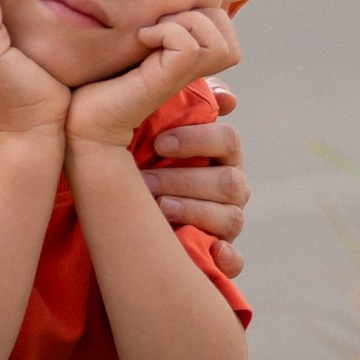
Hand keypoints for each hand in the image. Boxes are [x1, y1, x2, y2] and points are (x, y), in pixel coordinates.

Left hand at [66, 3, 241, 157]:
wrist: (80, 115)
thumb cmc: (102, 78)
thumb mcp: (139, 40)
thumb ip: (163, 23)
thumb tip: (205, 0)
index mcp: (191, 66)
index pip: (227, 39)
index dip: (217, 14)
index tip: (185, 11)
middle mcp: (193, 78)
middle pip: (230, 43)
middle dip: (202, 16)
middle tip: (161, 23)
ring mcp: (182, 83)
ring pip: (222, 46)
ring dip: (188, 22)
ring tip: (153, 31)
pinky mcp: (163, 84)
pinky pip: (189, 48)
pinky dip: (168, 31)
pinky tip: (142, 38)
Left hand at [140, 88, 246, 274]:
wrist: (124, 210)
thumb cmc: (141, 159)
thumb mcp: (152, 128)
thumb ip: (183, 104)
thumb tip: (227, 97)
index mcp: (220, 153)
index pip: (227, 139)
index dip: (197, 140)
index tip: (160, 143)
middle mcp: (230, 187)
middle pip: (229, 181)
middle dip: (185, 180)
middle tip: (146, 180)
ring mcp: (227, 222)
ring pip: (230, 218)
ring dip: (194, 213)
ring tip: (159, 209)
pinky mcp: (220, 255)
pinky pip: (235, 262)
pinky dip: (227, 260)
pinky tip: (212, 253)